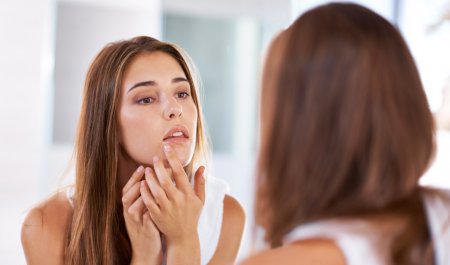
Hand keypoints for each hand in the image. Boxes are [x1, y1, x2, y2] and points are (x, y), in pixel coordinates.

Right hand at [122, 166, 162, 263]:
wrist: (147, 251)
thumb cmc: (149, 227)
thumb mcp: (145, 210)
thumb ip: (148, 196)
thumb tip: (156, 177)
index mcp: (130, 208)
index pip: (128, 189)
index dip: (134, 178)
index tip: (142, 166)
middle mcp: (130, 215)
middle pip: (128, 196)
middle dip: (138, 182)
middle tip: (148, 171)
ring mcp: (136, 223)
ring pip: (134, 207)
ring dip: (142, 195)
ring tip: (151, 184)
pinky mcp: (145, 231)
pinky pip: (145, 219)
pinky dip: (149, 211)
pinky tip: (158, 202)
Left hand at [140, 144, 205, 263]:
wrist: (183, 237)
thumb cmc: (192, 215)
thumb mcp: (200, 200)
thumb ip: (200, 182)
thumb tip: (202, 166)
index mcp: (188, 194)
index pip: (180, 172)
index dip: (173, 158)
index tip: (167, 147)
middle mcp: (178, 200)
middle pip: (166, 180)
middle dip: (159, 167)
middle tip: (154, 158)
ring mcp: (167, 209)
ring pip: (156, 190)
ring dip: (150, 178)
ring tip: (147, 170)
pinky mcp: (157, 216)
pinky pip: (149, 201)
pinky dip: (145, 192)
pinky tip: (142, 184)